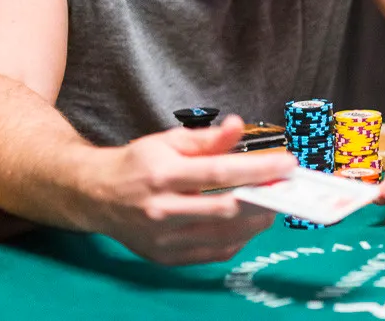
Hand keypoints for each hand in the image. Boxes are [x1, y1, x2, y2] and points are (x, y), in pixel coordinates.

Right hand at [89, 114, 295, 264]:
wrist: (96, 196)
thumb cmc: (137, 164)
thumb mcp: (167, 141)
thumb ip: (207, 138)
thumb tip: (239, 126)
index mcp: (162, 174)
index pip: (218, 173)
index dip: (257, 169)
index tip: (287, 164)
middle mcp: (162, 210)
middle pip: (225, 209)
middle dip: (263, 198)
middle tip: (287, 187)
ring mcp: (164, 239)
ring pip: (223, 236)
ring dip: (256, 221)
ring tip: (272, 203)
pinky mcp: (166, 258)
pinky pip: (213, 253)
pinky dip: (237, 240)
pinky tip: (247, 223)